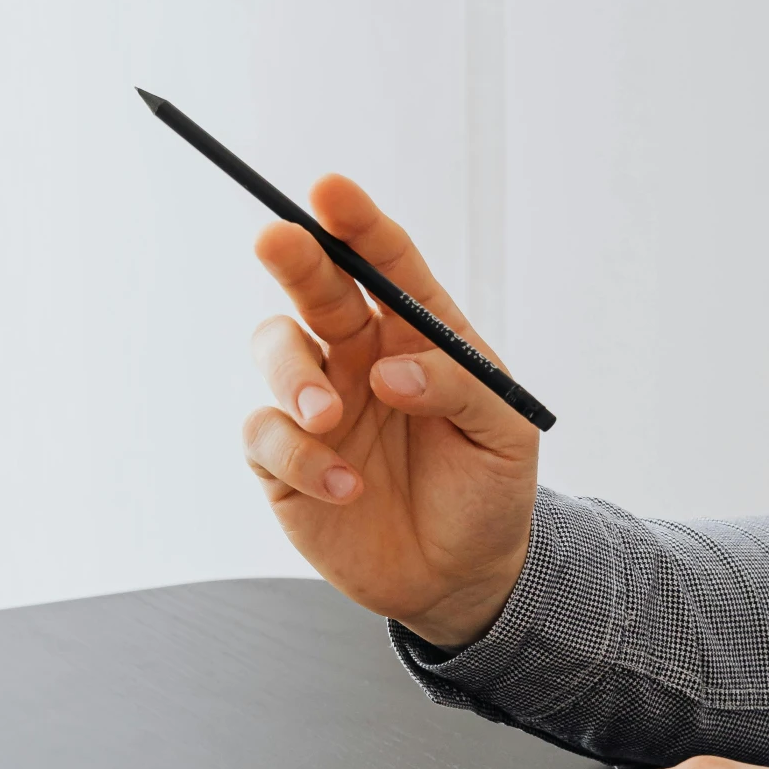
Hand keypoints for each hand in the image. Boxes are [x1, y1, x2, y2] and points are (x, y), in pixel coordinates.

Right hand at [243, 175, 537, 647]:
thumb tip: (391, 370)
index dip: (356, 222)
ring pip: (275, 349)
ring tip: (329, 417)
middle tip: (277, 239)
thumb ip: (457, 386)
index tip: (330, 190)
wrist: (462, 577)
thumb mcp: (504, 433)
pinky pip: (265, 436)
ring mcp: (317, 406)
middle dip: (294, 256)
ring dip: (293, 375)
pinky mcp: (284, 463)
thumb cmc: (487, 490)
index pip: (383, 263)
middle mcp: (357, 357)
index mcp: (415, 334)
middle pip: (314, 287)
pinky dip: (300, 457)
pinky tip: (346, 489)